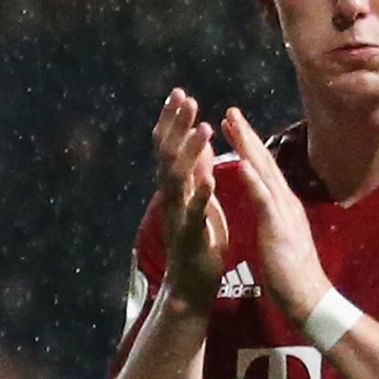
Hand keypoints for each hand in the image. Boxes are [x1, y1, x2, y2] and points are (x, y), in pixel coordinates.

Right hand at [148, 90, 228, 317]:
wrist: (191, 285)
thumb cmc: (198, 242)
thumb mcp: (199, 199)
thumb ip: (195, 173)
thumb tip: (195, 144)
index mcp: (177, 188)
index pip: (169, 147)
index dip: (172, 120)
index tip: (179, 92)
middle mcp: (172, 198)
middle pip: (168, 155)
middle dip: (177, 126)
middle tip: (185, 98)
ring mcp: (178, 216)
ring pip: (178, 179)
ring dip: (189, 152)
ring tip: (203, 128)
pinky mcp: (191, 236)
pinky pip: (194, 213)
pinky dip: (201, 195)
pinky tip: (210, 179)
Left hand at [217, 108, 334, 319]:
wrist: (306, 297)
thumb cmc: (289, 271)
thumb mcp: (276, 235)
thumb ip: (272, 216)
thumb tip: (268, 203)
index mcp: (280, 205)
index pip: (262, 169)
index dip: (247, 146)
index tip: (231, 126)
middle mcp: (284, 202)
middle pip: (263, 162)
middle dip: (245, 135)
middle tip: (229, 111)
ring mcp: (283, 212)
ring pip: (263, 172)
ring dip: (247, 146)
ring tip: (231, 124)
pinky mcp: (279, 228)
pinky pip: (264, 200)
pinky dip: (253, 180)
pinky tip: (242, 163)